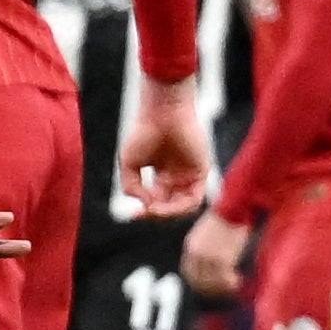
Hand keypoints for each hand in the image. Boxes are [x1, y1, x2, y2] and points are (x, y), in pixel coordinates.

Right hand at [115, 82, 212, 222]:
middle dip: (157, 214)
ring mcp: (190, 174)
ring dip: (169, 213)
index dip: (146, 212)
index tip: (133, 216)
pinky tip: (165, 205)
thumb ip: (132, 186)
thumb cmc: (144, 132)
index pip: (157, 201)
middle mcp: (178, 176)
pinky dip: (180, 207)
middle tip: (145, 213)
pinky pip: (195, 198)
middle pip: (171, 206)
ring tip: (155, 210)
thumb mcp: (129, 163)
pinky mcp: (201, 172)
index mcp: (162, 174)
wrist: (162, 113)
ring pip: (184, 206)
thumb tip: (145, 205)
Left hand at [180, 208, 253, 297]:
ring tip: (235, 287)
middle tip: (226, 291)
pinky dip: (231, 283)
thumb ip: (210, 248)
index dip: (200, 283)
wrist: (235, 205)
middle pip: (200, 280)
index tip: (211, 288)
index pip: (189, 273)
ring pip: (212, 281)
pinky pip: (224, 278)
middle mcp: (195, 253)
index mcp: (191, 245)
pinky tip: (239, 282)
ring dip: (223, 287)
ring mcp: (207, 257)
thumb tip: (219, 265)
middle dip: (212, 289)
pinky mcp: (220, 258)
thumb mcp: (210, 232)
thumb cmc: (228, 217)